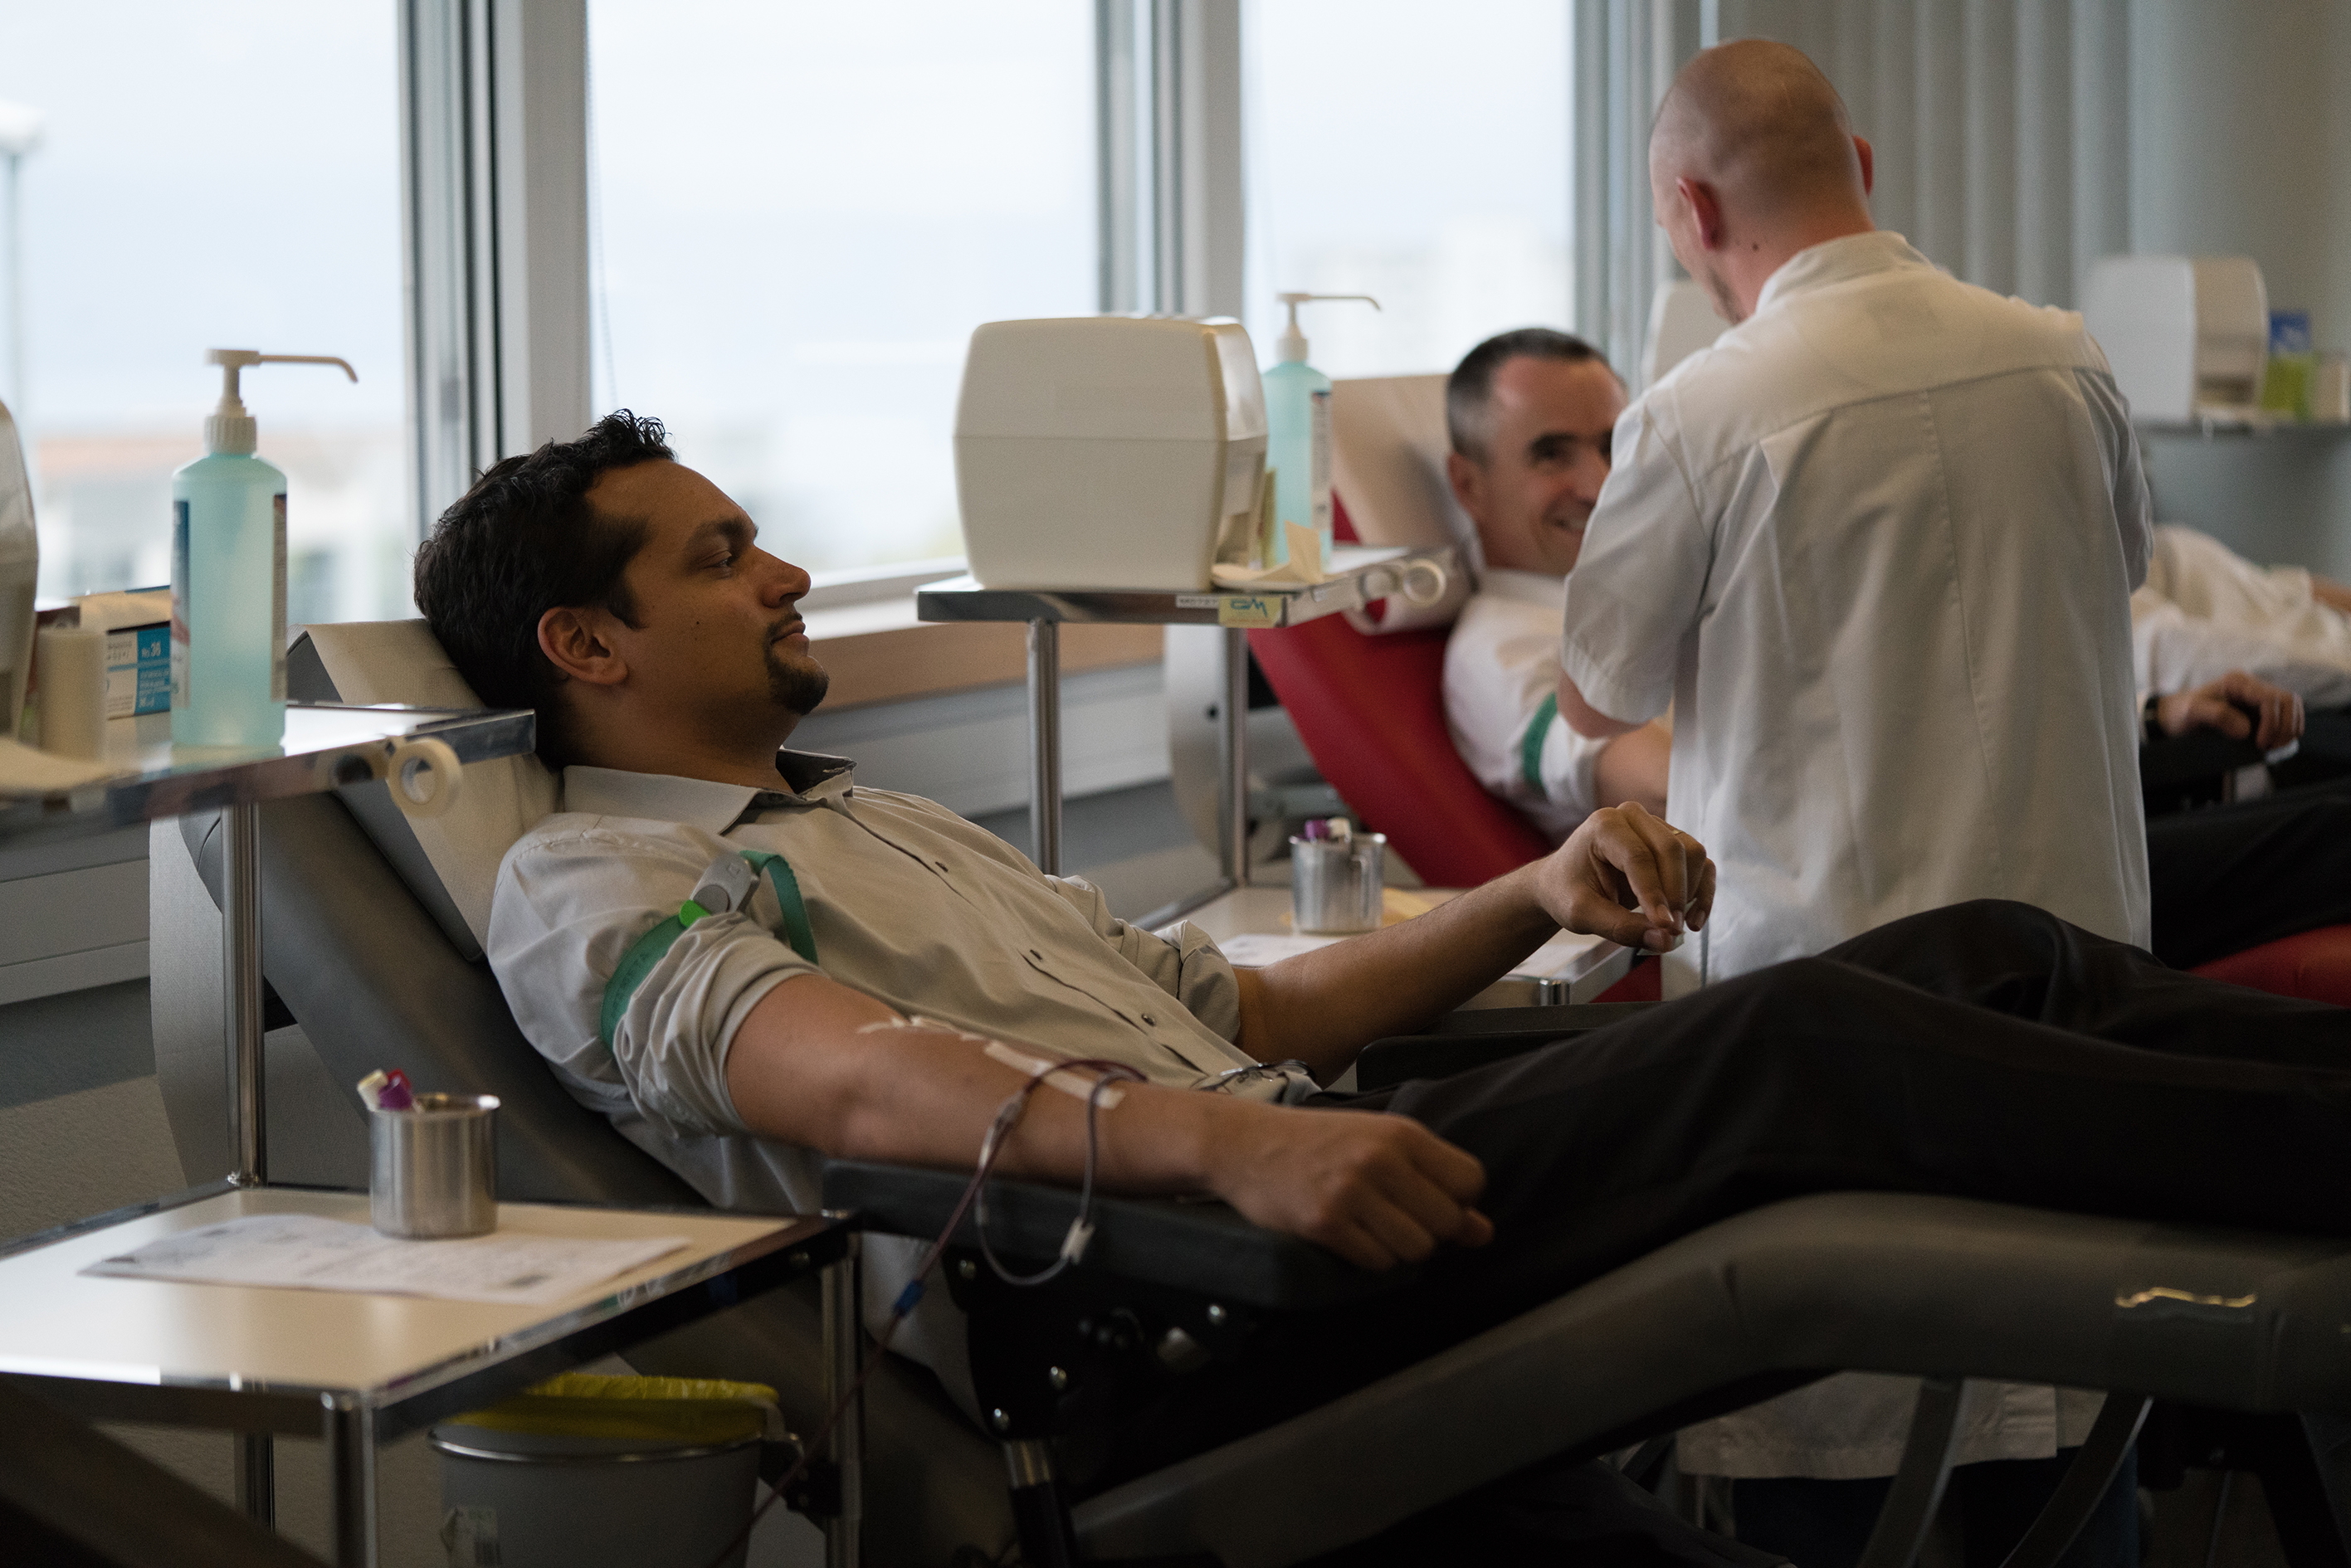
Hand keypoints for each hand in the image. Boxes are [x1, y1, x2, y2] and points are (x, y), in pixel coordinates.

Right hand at [1203, 1099, 1491, 1269]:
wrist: (1247, 1144)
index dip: (1458, 1200)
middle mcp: (1380, 1160)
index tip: (1430, 1199)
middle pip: (1447, 1221)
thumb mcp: (1379, 1145)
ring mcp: (1351, 1192)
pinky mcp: (1325, 1223)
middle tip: (1397, 1217)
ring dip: (1399, 1247)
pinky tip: (1349, 1234)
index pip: (1470, 1180)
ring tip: (1371, 1226)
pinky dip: (1369, 1257)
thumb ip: (1434, 1182)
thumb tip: (1482, 1232)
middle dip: (1430, 1230)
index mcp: (1401, 1134)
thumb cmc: (1319, 1143)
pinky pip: (1378, 1262)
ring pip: (1416, 1248)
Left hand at [1533, 801, 1714, 951]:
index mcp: (1604, 825)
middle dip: (1676, 894)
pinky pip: (1701, 864)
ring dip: (1690, 892)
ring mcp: (1656, 827)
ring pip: (1692, 854)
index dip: (1654, 894)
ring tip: (1674, 926)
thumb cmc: (1567, 891)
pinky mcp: (1672, 843)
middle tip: (1671, 930)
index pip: (1639, 857)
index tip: (1666, 927)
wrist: (1562, 883)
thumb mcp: (1582, 914)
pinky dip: (1703, 892)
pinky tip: (1693, 920)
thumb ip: (1621, 928)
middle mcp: (1633, 818)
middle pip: (1672, 850)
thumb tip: (1665, 941)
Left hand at [2157, 671, 2303, 750]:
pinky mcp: (2260, 707)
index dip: (2272, 723)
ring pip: (2292, 705)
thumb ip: (2217, 716)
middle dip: (2285, 726)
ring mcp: (2257, 695)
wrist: (2174, 716)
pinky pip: (2286, 713)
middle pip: (2288, 700)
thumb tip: (2245, 730)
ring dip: (2290, 727)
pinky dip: (2289, 726)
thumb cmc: (2181, 713)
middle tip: (2271, 747)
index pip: (2270, 699)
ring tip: (2275, 746)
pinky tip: (2278, 740)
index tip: (2261, 744)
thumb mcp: (2191, 713)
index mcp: (2237, 683)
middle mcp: (2251, 685)